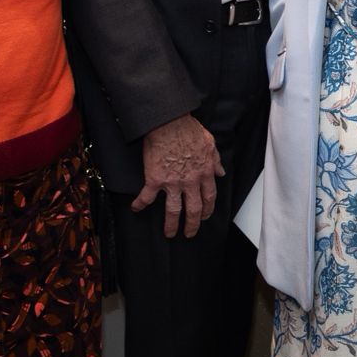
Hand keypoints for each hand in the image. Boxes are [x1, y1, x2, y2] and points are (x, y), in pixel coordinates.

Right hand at [133, 114, 225, 236]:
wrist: (169, 123)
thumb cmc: (189, 130)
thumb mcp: (210, 143)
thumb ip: (215, 160)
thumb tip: (221, 172)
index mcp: (205, 172)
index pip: (209, 197)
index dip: (208, 209)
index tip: (205, 216)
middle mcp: (191, 180)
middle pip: (194, 209)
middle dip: (193, 224)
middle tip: (190, 233)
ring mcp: (173, 182)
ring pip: (174, 210)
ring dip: (171, 224)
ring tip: (170, 233)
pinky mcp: (155, 179)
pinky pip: (147, 197)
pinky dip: (140, 204)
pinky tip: (136, 209)